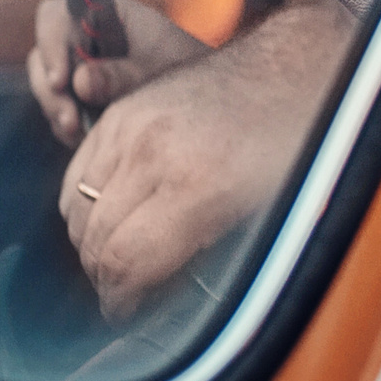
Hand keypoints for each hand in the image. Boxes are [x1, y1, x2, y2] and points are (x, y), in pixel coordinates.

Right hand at [28, 0, 208, 147]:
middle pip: (43, 54)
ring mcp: (78, 64)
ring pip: (47, 84)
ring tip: (78, 132)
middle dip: (50, 89)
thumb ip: (121, 76)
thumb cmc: (185, 68)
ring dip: (57, 110)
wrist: (203, 93)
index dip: (51, 42)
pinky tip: (85, 138)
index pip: (57, 14)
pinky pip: (58, 108)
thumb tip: (80, 82)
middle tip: (70, 119)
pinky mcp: (79, 92)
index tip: (62, 80)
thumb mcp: (157, 71)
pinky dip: (67, 124)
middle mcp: (84, 35)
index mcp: (104, 13)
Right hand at [56, 0, 348, 319]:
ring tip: (115, 262)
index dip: (120, 300)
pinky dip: (83, 203)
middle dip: (105, 278)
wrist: (299, 65)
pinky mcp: (123, 111)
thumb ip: (213, 251)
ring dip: (91, 242)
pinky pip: (79, 171)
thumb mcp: (273, 207)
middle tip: (122, 295)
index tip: (125, 315)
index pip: (126, 263)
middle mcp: (155, 153)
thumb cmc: (302, 142)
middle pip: (97, 240)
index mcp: (198, 184)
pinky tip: (107, 220)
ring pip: (78, 207)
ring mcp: (134, 126)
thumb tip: (170, 295)